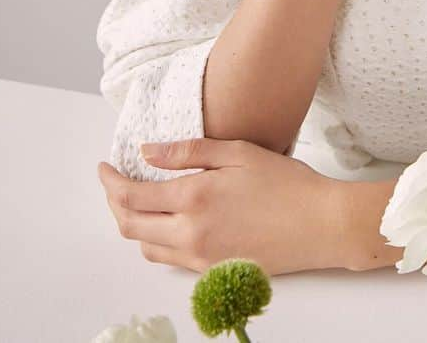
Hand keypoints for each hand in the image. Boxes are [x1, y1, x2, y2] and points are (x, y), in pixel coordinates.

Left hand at [97, 137, 349, 275]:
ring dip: (134, 225)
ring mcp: (201, 258)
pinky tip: (170, 223)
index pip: (131, 195)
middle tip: (115, 183)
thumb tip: (147, 152)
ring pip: (147, 247)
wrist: (321, 225)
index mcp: (193, 199)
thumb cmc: (286, 183)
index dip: (110, 181)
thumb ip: (188, 153)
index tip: (104, 168)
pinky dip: (159, 241)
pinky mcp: (213, 272)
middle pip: (130, 225)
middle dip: (114, 204)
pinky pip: (171, 260)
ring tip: (139, 202)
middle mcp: (190, 233)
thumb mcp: (237, 152)